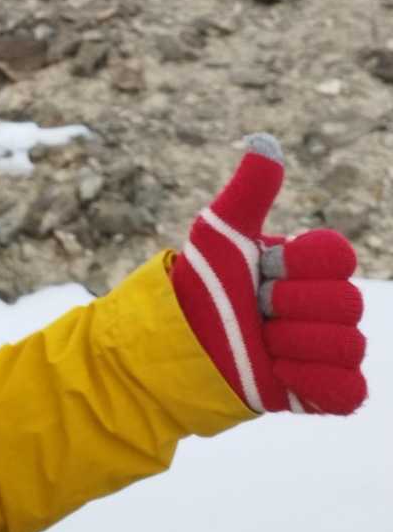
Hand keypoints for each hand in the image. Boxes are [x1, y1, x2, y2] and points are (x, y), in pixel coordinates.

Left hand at [170, 133, 365, 414]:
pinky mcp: (326, 390)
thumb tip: (266, 142)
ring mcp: (330, 347)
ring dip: (292, 345)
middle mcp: (328, 303)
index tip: (262, 268)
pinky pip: (347, 390)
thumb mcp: (220, 232)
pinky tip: (277, 372)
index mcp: (311, 264)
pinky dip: (311, 382)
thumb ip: (249, 191)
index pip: (339, 256)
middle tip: (256, 308)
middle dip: (288, 307)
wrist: (183, 341)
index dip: (297, 265)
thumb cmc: (204, 282)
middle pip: (346, 303)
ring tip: (261, 341)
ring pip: (346, 346)